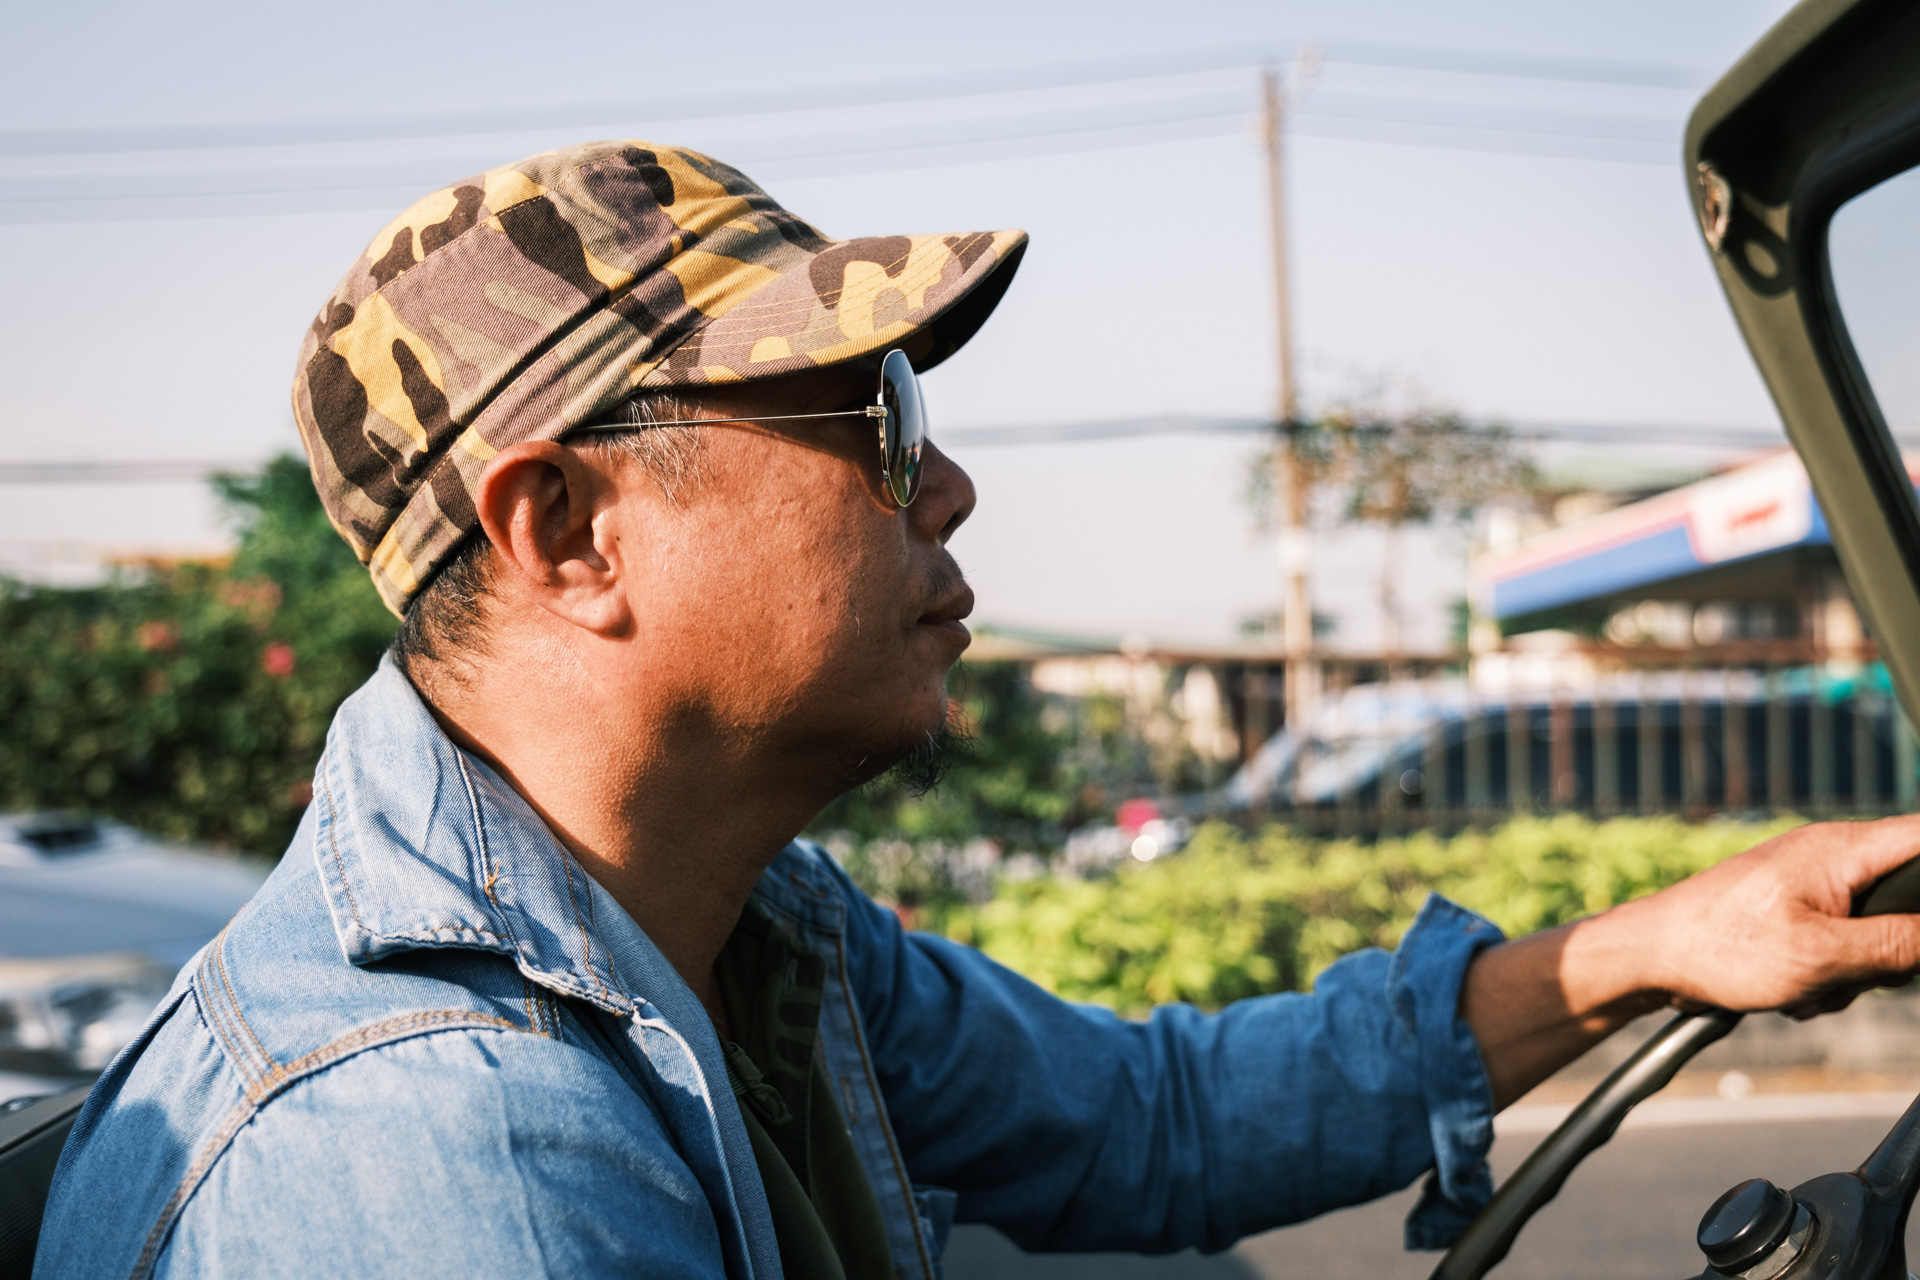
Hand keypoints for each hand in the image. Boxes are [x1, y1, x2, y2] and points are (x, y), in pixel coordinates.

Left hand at [1464, 815, 1919, 1107]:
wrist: (1650, 956)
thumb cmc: (1718, 947)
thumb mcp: (1820, 955)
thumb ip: (1895, 944)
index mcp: (1842, 849)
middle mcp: (1831, 857)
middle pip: (1910, 902)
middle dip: (1890, 952)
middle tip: (1848, 973)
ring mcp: (1813, 885)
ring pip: (1875, 935)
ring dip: (1851, 974)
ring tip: (1805, 984)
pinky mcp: (1796, 912)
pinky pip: (1840, 948)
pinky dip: (1824, 977)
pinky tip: (1788, 989)